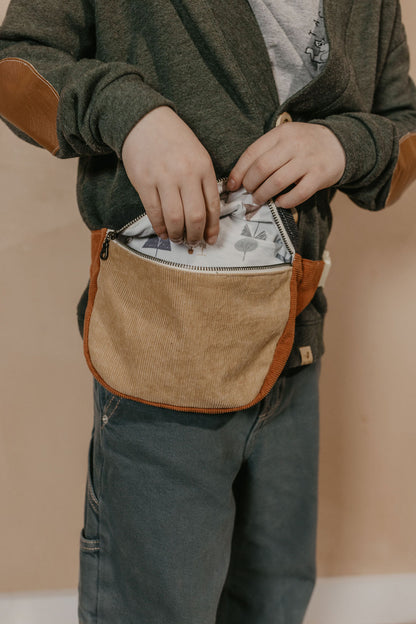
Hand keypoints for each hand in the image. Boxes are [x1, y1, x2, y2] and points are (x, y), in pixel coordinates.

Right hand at [121, 106, 219, 244]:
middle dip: (195, 235)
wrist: (144, 120)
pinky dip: (160, 227)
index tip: (210, 239)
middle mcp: (185, 173)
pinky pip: (154, 212)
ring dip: (177, 234)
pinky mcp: (144, 182)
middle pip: (195, 216)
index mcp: (203, 167)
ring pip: (174, 218)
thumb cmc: (174, 140)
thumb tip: (207, 216)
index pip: (212, 205)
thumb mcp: (198, 155)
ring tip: (177, 238)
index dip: (212, 228)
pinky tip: (163, 232)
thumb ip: (204, 182)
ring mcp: (163, 178)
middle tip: (192, 242)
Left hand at [225, 122, 345, 207]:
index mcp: (280, 134)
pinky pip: (299, 193)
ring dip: (264, 194)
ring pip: (278, 182)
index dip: (238, 172)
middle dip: (250, 184)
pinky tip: (280, 202)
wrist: (339, 143)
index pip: (252, 153)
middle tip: (248, 192)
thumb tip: (238, 178)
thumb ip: (265, 153)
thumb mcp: (284, 139)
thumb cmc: (304, 145)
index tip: (232, 185)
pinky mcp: (320, 175)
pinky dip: (286, 201)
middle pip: (262, 168)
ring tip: (259, 199)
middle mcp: (294, 144)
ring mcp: (308, 160)